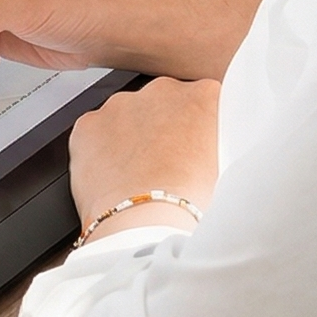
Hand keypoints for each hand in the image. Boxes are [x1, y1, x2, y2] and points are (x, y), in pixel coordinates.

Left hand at [67, 77, 220, 240]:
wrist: (149, 225)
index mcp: (204, 98)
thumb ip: (215, 147)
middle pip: (163, 104)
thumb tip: (207, 152)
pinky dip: (101, 151)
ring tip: (140, 177)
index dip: (196, 129)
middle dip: (163, 129)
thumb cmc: (193, 205)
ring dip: (132, 138)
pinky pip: (96, 133)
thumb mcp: (226, 171)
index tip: (193, 148)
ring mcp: (122, 104)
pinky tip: (114, 177)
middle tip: (167, 167)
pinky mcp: (90, 123)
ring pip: (127, 116)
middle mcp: (162, 91)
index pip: (202, 102)